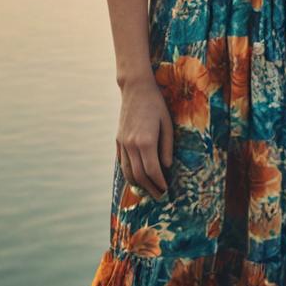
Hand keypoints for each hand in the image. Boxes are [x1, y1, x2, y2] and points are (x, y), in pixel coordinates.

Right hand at [116, 76, 173, 199]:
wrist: (136, 89)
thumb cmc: (156, 104)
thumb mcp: (167, 124)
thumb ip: (167, 147)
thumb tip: (166, 167)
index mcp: (146, 141)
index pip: (152, 171)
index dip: (159, 183)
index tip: (166, 189)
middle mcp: (131, 145)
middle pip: (139, 175)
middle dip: (150, 188)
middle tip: (160, 196)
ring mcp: (122, 143)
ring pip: (128, 172)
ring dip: (138, 185)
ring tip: (149, 190)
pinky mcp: (118, 140)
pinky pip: (122, 163)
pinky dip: (129, 174)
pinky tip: (137, 177)